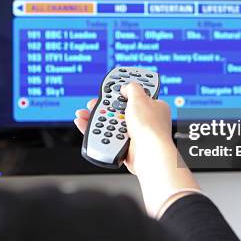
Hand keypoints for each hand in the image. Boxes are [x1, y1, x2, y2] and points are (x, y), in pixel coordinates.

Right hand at [74, 82, 199, 217]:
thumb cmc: (150, 128)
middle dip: (105, 107)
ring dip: (97, 119)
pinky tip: (88, 126)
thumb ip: (132, 88)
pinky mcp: (127, 147)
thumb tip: (126, 87)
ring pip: (112, 124)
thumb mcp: (140, 98)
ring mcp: (136, 134)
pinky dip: (97, 133)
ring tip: (86, 115)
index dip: (123, 90)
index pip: (137, 94)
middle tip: (94, 103)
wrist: (149, 154)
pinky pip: (108, 137)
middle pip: (120, 109)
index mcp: (154, 107)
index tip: (111, 87)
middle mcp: (146, 121)